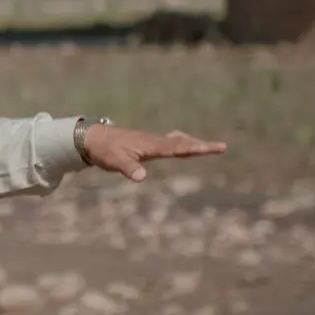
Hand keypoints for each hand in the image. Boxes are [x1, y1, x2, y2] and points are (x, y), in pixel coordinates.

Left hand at [82, 125, 225, 181]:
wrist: (93, 137)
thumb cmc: (105, 150)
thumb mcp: (114, 161)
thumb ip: (129, 168)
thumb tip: (142, 177)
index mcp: (150, 145)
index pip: (176, 147)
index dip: (193, 148)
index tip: (208, 148)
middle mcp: (154, 141)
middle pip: (182, 142)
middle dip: (201, 145)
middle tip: (221, 147)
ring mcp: (151, 142)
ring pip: (177, 141)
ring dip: (193, 143)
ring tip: (209, 146)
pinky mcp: (147, 144)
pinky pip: (169, 142)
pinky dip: (182, 142)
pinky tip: (184, 141)